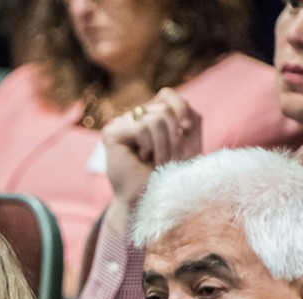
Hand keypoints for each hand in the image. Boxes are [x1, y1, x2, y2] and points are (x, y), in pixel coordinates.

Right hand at [102, 88, 202, 233]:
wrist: (150, 199)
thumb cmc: (169, 175)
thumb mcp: (188, 143)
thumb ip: (190, 117)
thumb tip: (180, 103)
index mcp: (150, 117)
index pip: (167, 96)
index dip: (181, 109)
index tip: (187, 130)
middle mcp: (134, 118)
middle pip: (163, 108)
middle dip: (173, 136)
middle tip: (168, 159)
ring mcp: (122, 124)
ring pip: (155, 118)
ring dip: (163, 145)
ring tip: (156, 162)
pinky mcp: (112, 133)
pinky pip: (142, 126)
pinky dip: (149, 145)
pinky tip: (141, 158)